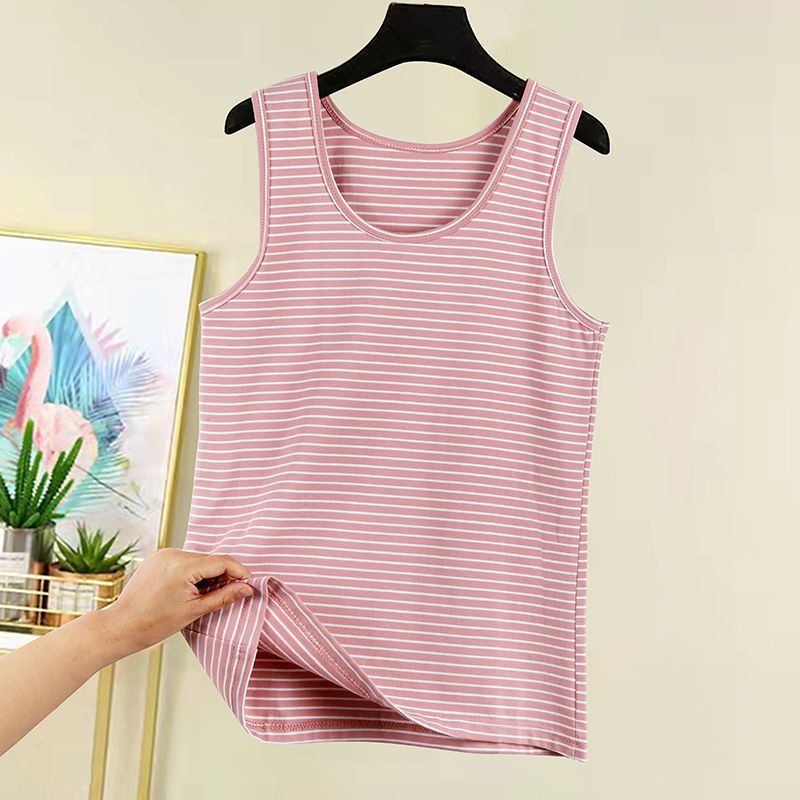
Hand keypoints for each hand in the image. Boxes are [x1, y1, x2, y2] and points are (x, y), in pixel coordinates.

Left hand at [97, 547, 253, 658]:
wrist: (121, 626)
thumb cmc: (153, 623)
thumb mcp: (194, 610)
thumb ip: (224, 596)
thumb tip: (247, 588)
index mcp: (183, 566)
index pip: (222, 561)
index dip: (239, 572)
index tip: (250, 583)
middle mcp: (173, 554)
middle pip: (211, 560)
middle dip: (223, 575)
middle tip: (228, 594)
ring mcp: (164, 553)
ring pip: (199, 560)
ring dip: (207, 574)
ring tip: (202, 596)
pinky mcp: (158, 557)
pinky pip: (185, 560)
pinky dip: (193, 572)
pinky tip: (188, 589)